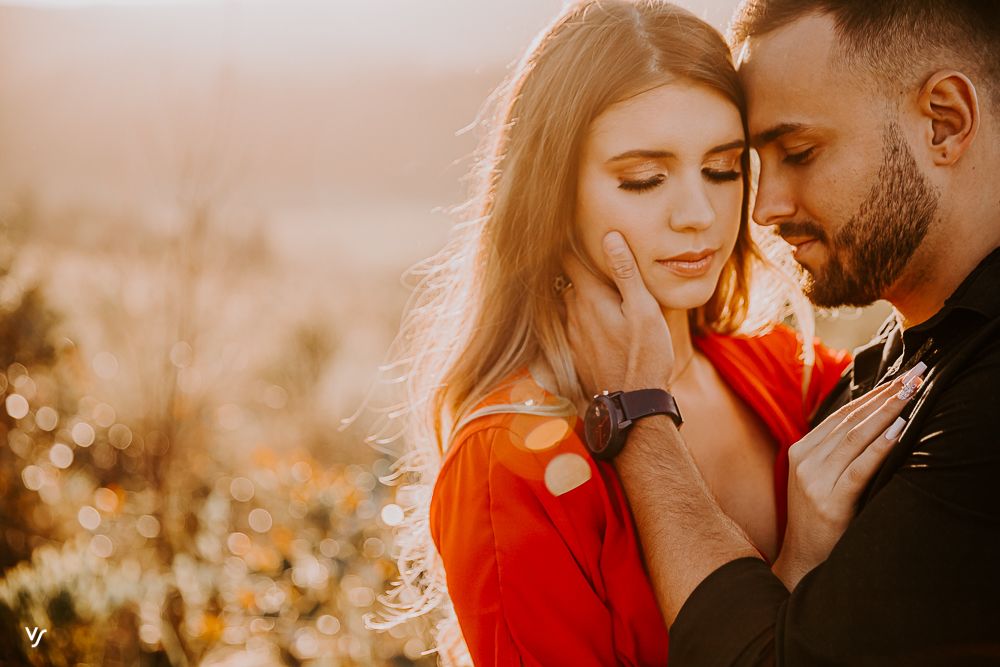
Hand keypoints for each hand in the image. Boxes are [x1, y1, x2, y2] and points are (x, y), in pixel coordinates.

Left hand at [563, 232, 673, 395]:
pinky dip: (582, 317)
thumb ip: (626, 272)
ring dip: (580, 294)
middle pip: (568, 281)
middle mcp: (573, 314)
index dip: (571, 243)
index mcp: (588, 298)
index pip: (568, 259)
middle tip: (594, 259)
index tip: (577, 232)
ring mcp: (572, 335)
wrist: (633, 403)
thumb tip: (610, 236)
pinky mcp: (575, 352)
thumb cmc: (645, 355)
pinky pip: (573, 325)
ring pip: (570, 304)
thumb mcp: (643, 309)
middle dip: (579, 269)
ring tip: (600, 289)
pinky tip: (601, 321)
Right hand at [772, 365, 925, 588]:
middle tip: (916, 374)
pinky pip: (859, 468)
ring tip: (912, 392)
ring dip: (887, 411)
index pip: (842, 414)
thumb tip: (876, 420)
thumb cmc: (820, 521)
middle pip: (850, 420)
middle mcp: (804, 460)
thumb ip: (837, 452)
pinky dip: (879, 446)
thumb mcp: (821, 480)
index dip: (874, 393)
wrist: (803, 562)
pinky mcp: (828, 501)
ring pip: (855, 437)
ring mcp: (814, 480)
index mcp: (800, 451)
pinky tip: (898, 429)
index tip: (902, 375)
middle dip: (886, 395)